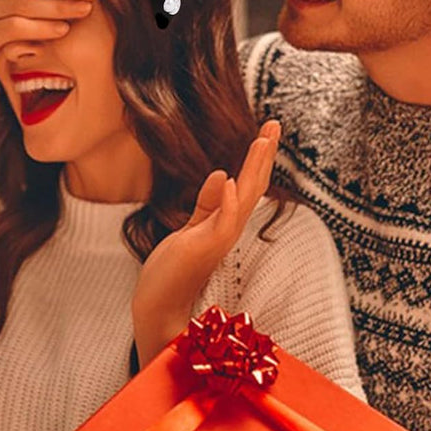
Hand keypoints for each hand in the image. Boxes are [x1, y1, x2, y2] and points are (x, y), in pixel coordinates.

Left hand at [132, 121, 280, 366]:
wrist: (157, 307)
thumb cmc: (172, 273)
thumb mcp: (190, 230)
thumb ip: (207, 206)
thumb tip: (221, 174)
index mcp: (225, 224)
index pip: (247, 186)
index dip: (258, 159)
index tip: (268, 130)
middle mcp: (228, 231)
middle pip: (252, 188)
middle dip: (263, 156)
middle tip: (274, 124)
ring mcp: (218, 240)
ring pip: (244, 200)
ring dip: (253, 170)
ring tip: (263, 140)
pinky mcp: (203, 250)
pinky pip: (220, 224)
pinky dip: (227, 203)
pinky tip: (229, 179)